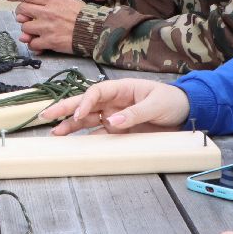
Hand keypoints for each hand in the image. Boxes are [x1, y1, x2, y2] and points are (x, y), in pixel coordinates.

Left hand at [4, 0, 82, 53]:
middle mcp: (46, 11)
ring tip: (37, 32)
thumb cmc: (82, 14)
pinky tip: (39, 44)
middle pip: (22, 10)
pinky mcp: (49, 41)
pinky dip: (34, 45)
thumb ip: (47, 0)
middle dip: (21, 14)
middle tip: (25, 17)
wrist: (95, 30)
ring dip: (28, 31)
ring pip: (25, 28)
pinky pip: (32, 44)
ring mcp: (46, 27)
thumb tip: (29, 5)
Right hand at [42, 78, 189, 134]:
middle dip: (64, 108)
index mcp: (121, 89)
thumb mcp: (155, 105)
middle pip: (84, 104)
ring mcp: (114, 117)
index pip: (96, 93)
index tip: (77, 114)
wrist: (187, 114)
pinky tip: (74, 144)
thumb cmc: (172, 101)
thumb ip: (134, 113)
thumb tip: (112, 122)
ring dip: (71, 126)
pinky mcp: (119, 132)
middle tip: (46, 115)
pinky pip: (99, 135)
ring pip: (87, 120)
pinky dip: (86, 140)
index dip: (84, 102)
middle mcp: (114, 102)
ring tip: (55, 133)